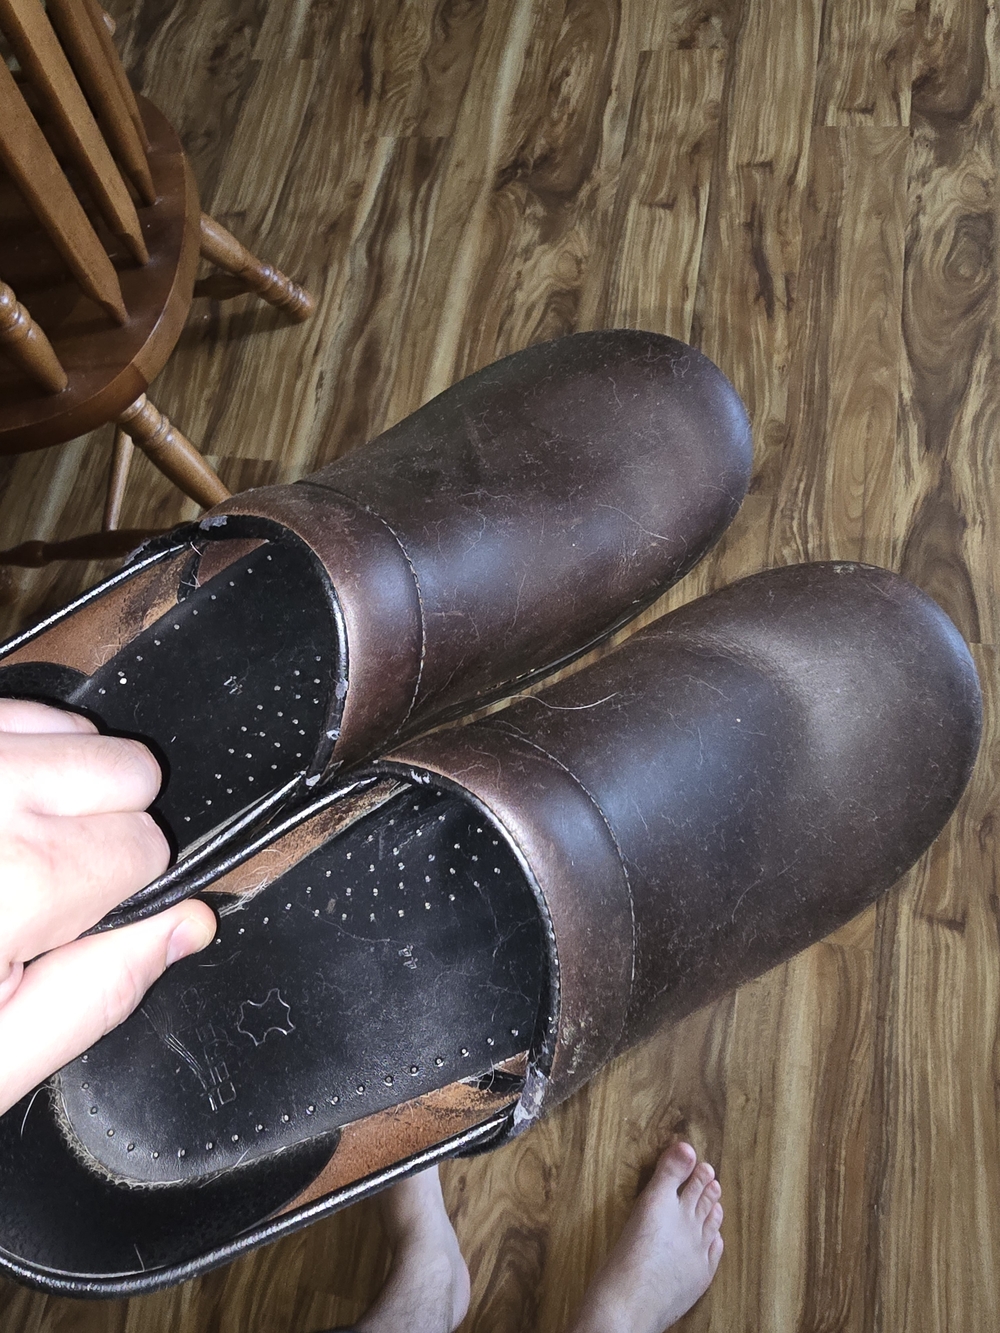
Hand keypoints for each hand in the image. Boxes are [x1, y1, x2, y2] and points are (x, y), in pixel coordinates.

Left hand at [0, 699, 215, 1114]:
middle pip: (130, 771)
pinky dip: (21, 751)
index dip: (115, 899)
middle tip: (29, 890)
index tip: (63, 925)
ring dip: (59, 784)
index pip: (147, 848)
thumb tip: (189, 927)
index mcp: (14, 881)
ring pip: (83, 731)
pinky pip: (27, 709)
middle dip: (101, 829)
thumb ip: (96, 995)